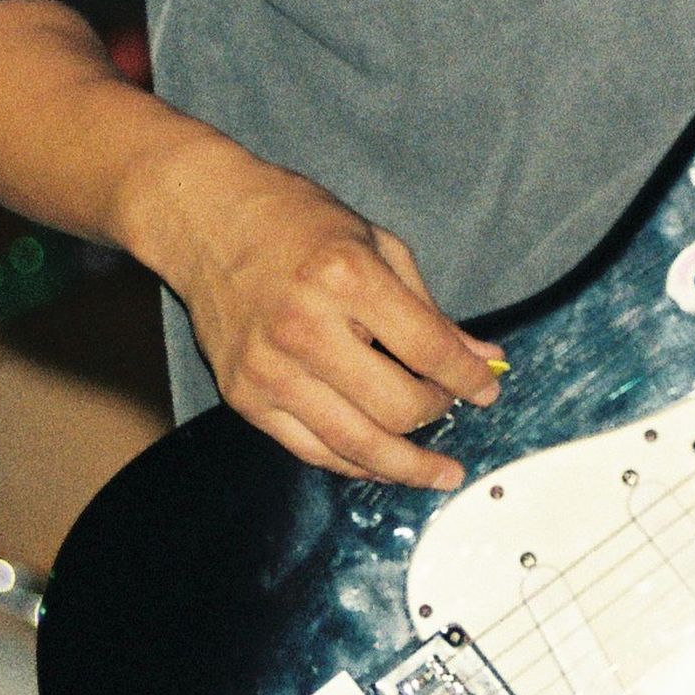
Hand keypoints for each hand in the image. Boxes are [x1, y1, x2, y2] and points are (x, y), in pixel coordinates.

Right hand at [124, 136, 505, 488]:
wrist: (206, 219)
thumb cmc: (296, 222)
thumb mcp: (377, 243)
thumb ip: (429, 309)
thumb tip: (481, 358)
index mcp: (347, 278)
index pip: (428, 349)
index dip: (469, 377)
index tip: (488, 388)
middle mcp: (306, 328)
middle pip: (397, 406)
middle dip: (439, 414)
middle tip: (455, 408)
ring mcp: (270, 369)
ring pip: (355, 443)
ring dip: (406, 465)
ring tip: (438, 474)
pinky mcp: (244, 396)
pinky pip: (311, 450)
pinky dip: (354, 464)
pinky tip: (384, 466)